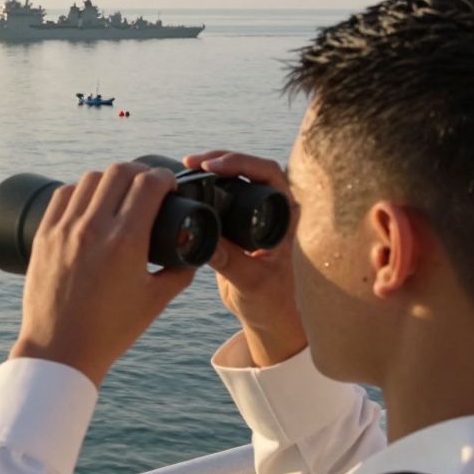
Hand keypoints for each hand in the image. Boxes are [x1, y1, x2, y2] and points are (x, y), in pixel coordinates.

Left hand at [10, 163, 196, 384]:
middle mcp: (93, 229)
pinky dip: (81, 191)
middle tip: (148, 185)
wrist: (61, 349)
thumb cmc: (110, 330)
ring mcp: (64, 229)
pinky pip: (63, 195)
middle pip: (119, 172)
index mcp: (125, 242)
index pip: (149, 184)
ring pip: (90, 179)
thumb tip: (191, 252)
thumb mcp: (155, 301)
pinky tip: (90, 202)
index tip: (170, 185)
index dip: (165, 177)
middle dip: (141, 172)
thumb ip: (179, 272)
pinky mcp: (44, 235)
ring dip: (111, 179)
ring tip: (120, 193)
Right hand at [183, 151, 306, 365]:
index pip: (269, 173)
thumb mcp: (251, 283)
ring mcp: (254, 213)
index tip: (213, 168)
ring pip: (234, 177)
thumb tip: (206, 241)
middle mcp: (273, 208)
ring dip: (211, 167)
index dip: (241, 164)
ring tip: (186, 166)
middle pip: (249, 167)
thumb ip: (230, 263)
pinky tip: (187, 184)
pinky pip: (222, 193)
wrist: (264, 315)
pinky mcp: (236, 222)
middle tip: (193, 161)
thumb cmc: (269, 301)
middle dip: (221, 158)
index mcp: (287, 215)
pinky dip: (204, 185)